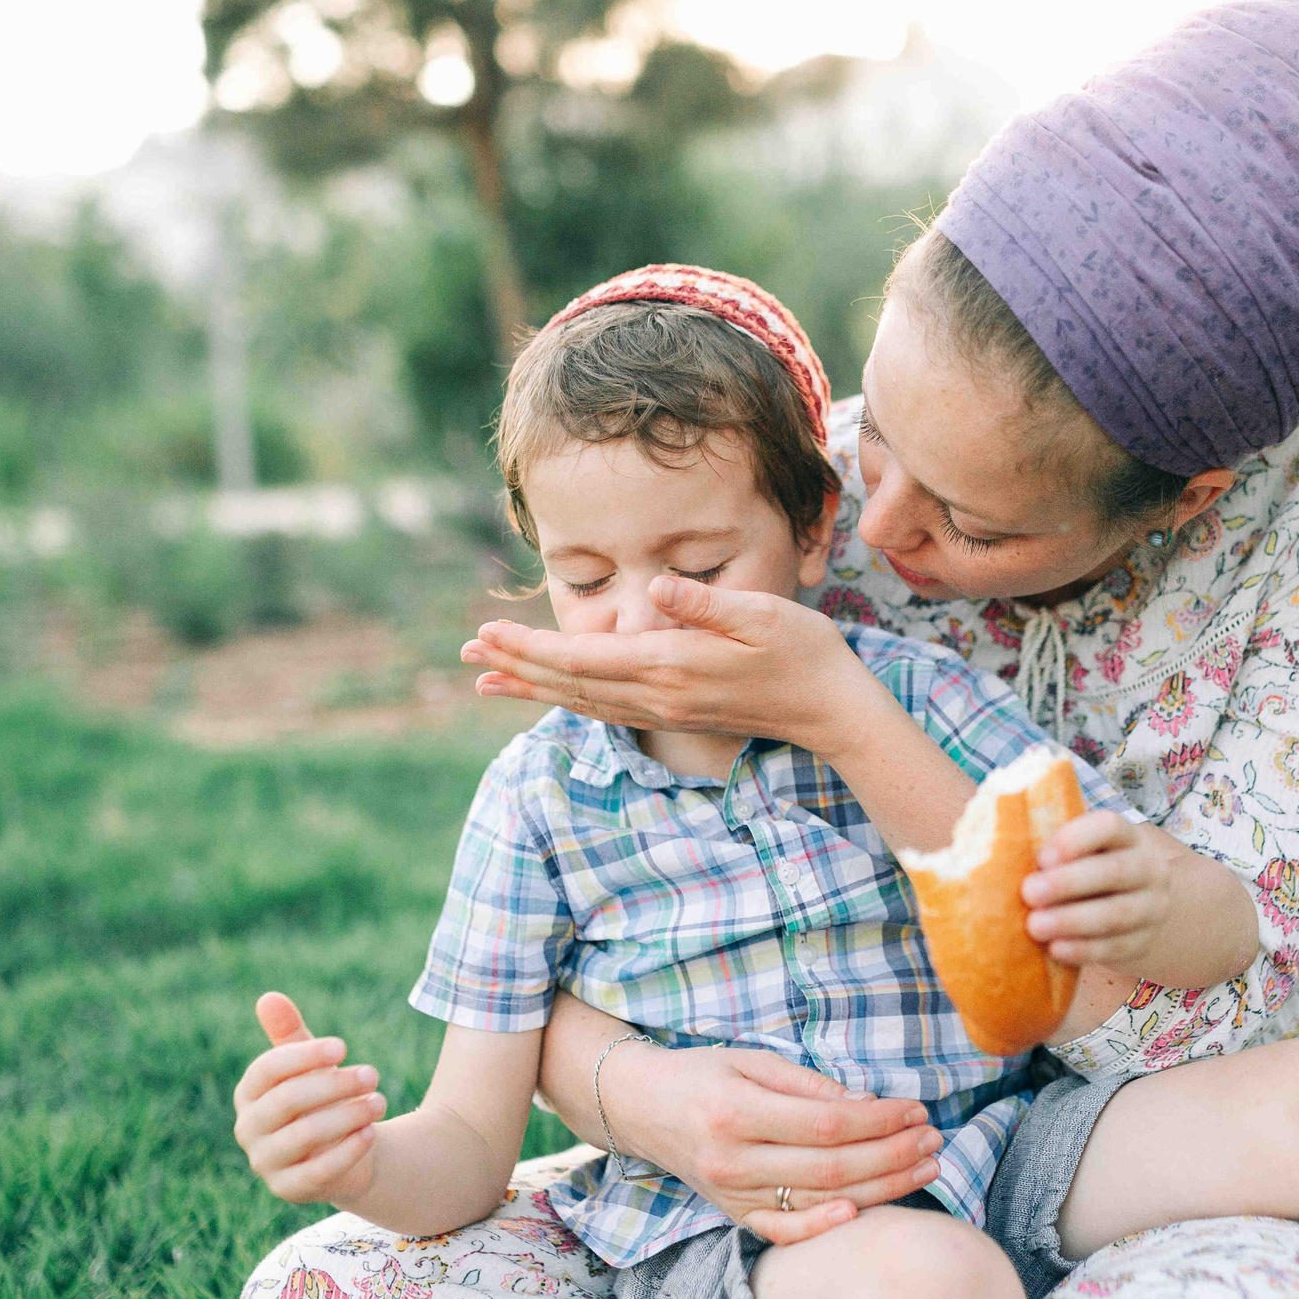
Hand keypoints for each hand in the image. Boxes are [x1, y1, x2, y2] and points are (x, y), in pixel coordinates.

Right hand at [233, 991, 386, 1207]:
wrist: (345, 1152)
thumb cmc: (322, 1100)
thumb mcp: (311, 1066)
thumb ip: (290, 1034)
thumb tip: (268, 997)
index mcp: (249, 1093)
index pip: (267, 1070)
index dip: (304, 1056)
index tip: (343, 1046)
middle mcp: (249, 1128)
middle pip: (286, 1101)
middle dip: (333, 1085)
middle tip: (372, 1074)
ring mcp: (265, 1162)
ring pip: (303, 1137)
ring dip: (347, 1115)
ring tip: (380, 1101)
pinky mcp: (289, 1189)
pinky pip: (317, 1172)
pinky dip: (347, 1151)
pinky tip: (371, 1132)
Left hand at [461, 579, 878, 754]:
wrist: (832, 710)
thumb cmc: (805, 652)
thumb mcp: (763, 613)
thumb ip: (706, 602)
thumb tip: (658, 586)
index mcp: (672, 664)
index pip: (582, 659)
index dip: (528, 647)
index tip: (486, 634)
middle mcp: (660, 694)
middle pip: (569, 684)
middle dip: (514, 667)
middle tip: (465, 654)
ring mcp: (666, 709)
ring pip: (582, 702)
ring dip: (531, 689)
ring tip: (486, 680)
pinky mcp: (675, 712)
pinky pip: (606, 710)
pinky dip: (567, 702)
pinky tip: (548, 695)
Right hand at [603, 1037, 945, 1245]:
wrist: (640, 1108)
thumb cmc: (701, 1075)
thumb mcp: (751, 1061)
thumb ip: (809, 1086)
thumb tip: (868, 1103)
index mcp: (737, 1113)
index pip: (828, 1125)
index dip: (880, 1120)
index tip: (917, 1110)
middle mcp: (734, 1161)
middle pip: (831, 1168)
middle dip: (892, 1155)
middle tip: (933, 1140)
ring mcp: (733, 1195)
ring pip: (819, 1201)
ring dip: (880, 1188)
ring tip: (923, 1169)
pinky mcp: (734, 1215)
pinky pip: (785, 1231)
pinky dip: (824, 1228)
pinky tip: (865, 1214)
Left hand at [1023, 811, 1202, 972]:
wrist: (1125, 909)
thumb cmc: (1083, 871)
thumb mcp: (1075, 852)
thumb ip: (1048, 848)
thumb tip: (994, 846)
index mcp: (1127, 835)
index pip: (1108, 827)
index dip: (1075, 840)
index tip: (1041, 858)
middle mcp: (1148, 867)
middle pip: (1114, 871)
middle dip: (1068, 883)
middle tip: (1028, 893)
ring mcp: (1153, 906)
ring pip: (1117, 913)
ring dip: (1072, 920)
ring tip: (1035, 926)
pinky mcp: (1145, 941)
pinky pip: (1118, 947)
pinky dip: (1085, 949)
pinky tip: (1056, 949)